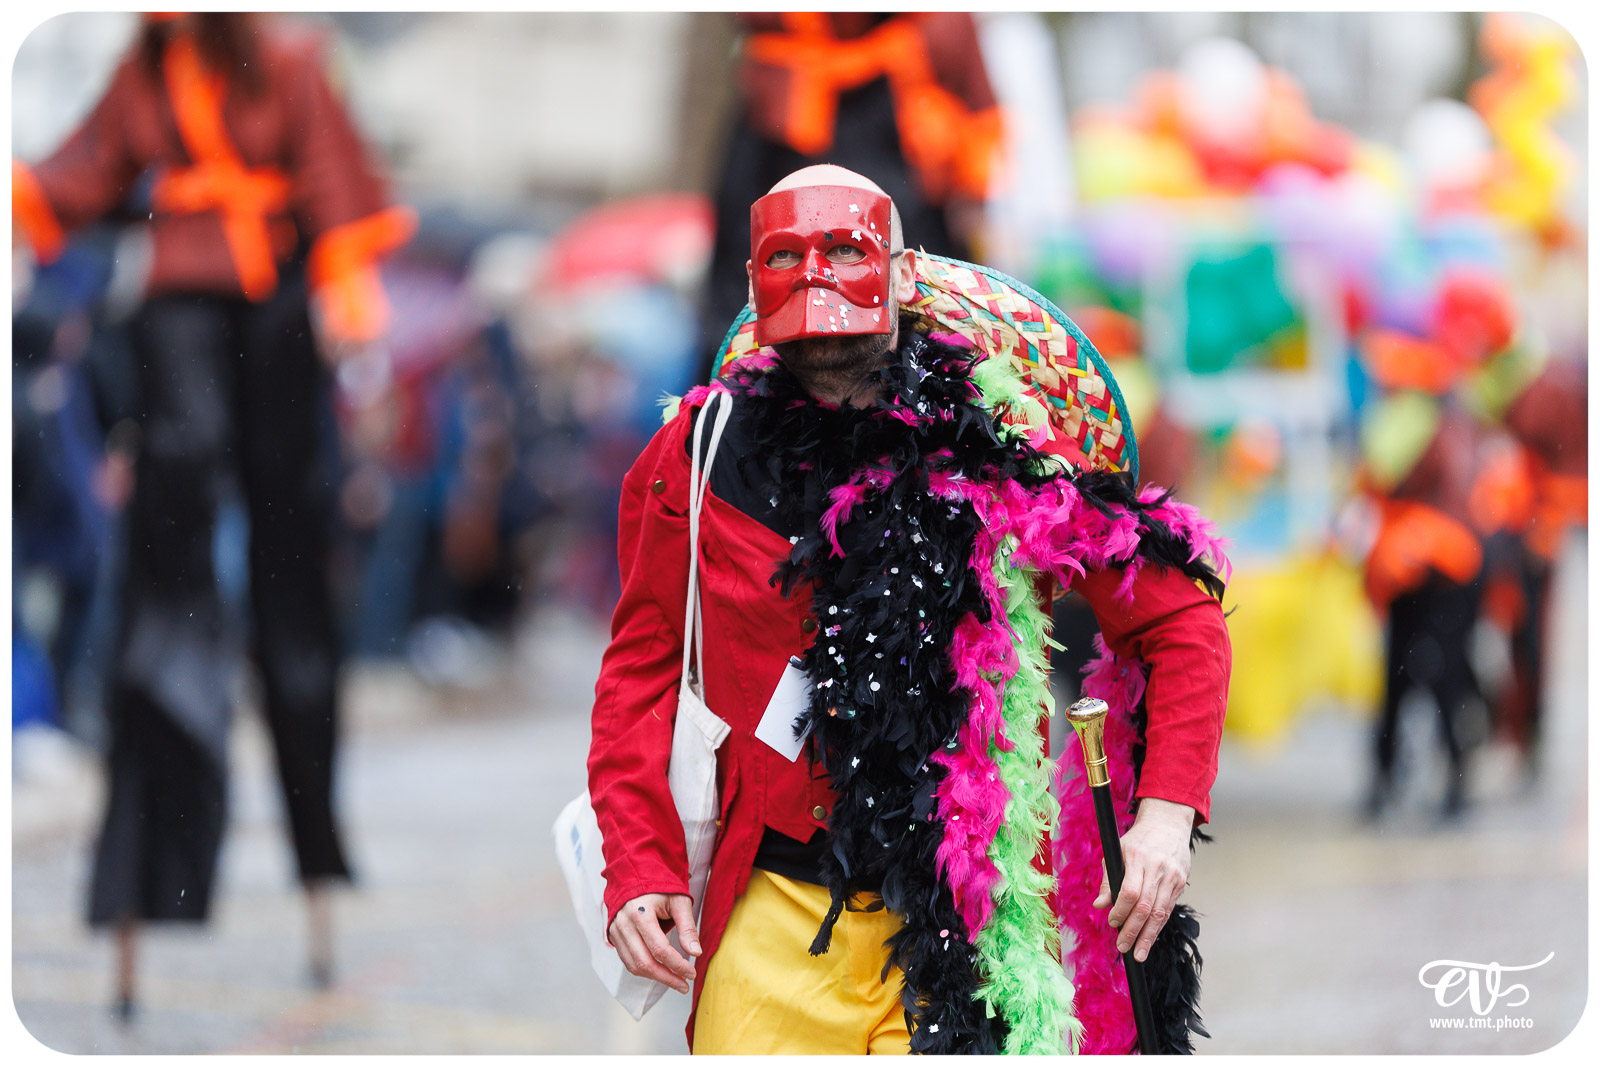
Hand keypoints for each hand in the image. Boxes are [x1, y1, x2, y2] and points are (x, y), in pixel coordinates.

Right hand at [606, 893, 700, 993]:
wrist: (635, 876)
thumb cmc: (660, 887)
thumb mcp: (679, 901)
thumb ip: (687, 927)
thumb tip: (696, 953)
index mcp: (640, 913)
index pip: (659, 949)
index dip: (677, 965)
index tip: (691, 973)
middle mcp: (624, 924)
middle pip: (644, 962)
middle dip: (667, 978)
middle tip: (684, 984)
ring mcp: (616, 931)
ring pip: (634, 966)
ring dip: (656, 978)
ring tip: (675, 981)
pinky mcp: (614, 937)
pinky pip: (628, 961)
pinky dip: (644, 970)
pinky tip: (660, 972)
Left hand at [1093, 797, 1194, 962]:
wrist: (1168, 824)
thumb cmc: (1138, 840)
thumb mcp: (1117, 851)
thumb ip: (1108, 879)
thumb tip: (1099, 906)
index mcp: (1137, 857)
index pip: (1130, 891)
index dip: (1121, 911)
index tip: (1112, 922)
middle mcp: (1157, 867)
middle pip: (1146, 906)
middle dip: (1133, 930)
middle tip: (1123, 947)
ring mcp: (1172, 876)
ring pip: (1161, 912)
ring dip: (1148, 936)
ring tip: (1138, 954)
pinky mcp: (1181, 882)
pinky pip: (1169, 909)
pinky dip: (1158, 926)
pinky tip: (1150, 939)